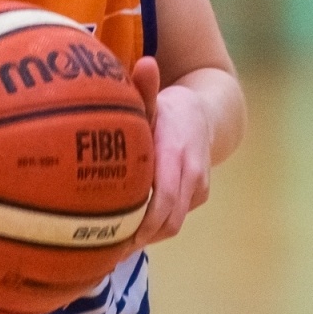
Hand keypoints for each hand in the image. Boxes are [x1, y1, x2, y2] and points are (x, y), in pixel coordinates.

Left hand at [129, 56, 212, 248]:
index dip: (140, 223)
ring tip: (111, 248)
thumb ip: (145, 87)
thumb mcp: (155, 98)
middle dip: (139, 238)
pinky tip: (127, 235)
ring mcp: (199, 188)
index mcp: (178, 153)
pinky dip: (154, 228)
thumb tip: (145, 63)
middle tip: (104, 250)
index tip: (113, 236)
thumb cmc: (169, 108)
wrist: (208, 114)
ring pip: (173, 223)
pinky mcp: (199, 196)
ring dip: (146, 236)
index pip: (162, 199)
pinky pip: (176, 218)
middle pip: (168, 220)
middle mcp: (192, 175)